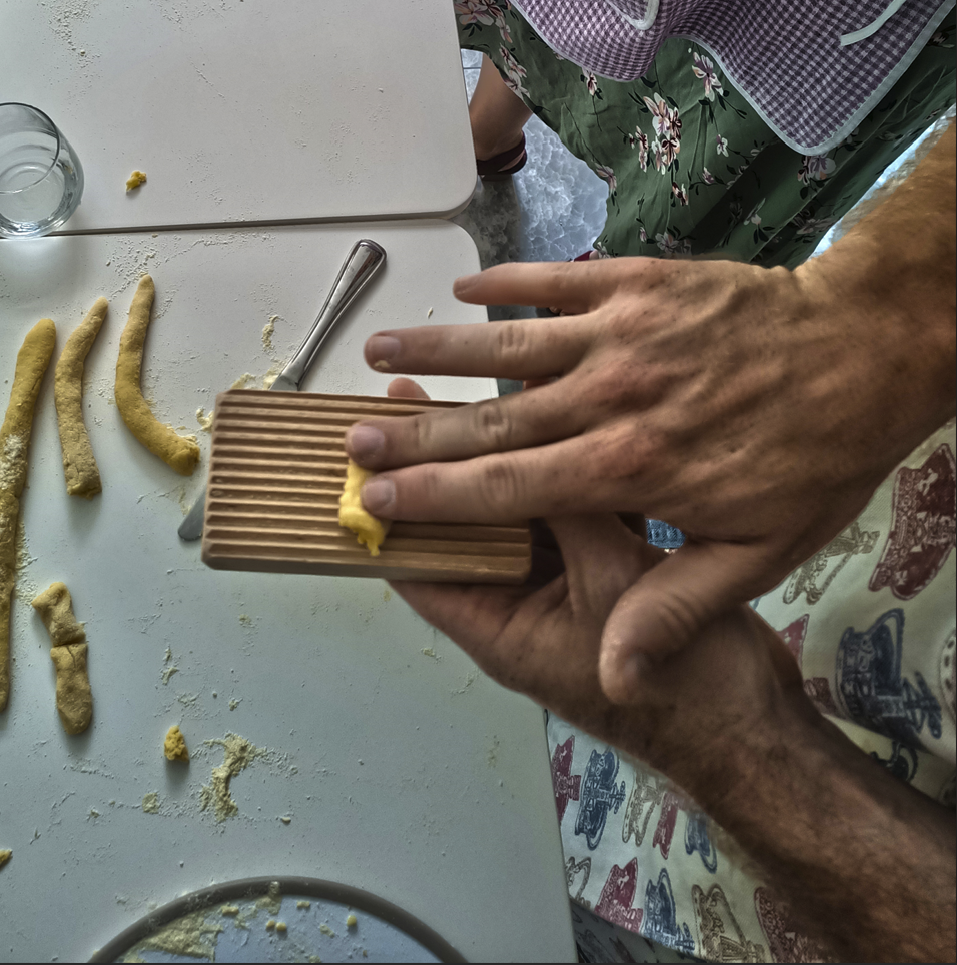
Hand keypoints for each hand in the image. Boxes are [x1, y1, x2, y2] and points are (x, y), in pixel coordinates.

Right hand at [352, 252, 952, 700]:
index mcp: (630, 467)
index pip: (509, 488)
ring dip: (440, 346)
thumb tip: (617, 672)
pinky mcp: (639, 283)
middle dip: (415, 428)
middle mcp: (611, 396)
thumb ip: (677, 606)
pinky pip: (557, 282)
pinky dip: (508, 285)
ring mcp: (622, 332)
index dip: (435, 495)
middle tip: (352, 430)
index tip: (377, 496)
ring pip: (509, 344)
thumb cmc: (814, 454)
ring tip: (380, 348)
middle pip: (491, 419)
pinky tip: (466, 288)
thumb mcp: (760, 550)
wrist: (863, 350)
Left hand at [383, 381, 799, 775]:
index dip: (390, 513)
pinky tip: (554, 418)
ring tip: (468, 396)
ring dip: (501, 465)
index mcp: (503, 630)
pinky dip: (561, 475)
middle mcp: (522, 607)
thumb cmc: (687, 694)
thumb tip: (531, 448)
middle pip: (463, 531)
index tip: (366, 456)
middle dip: (440, 470)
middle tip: (408, 403)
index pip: (419, 568)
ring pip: (515, 517)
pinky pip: (568, 516)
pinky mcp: (604, 571)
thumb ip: (574, 515)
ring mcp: (563, 588)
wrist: (759, 731)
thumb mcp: (617, 587)